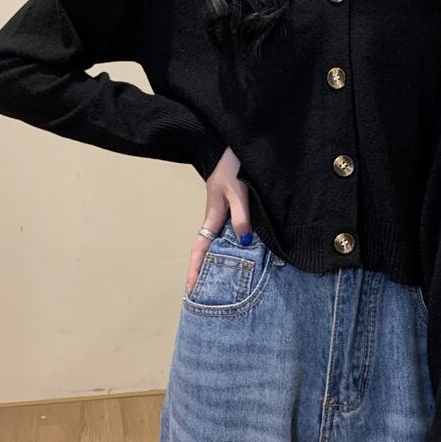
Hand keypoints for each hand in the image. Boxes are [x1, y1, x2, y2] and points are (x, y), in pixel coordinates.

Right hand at [185, 147, 251, 294]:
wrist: (239, 146)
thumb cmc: (234, 167)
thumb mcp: (238, 191)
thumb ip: (241, 216)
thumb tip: (244, 241)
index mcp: (213, 216)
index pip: (200, 248)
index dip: (195, 268)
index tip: (191, 288)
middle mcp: (218, 218)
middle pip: (210, 250)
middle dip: (208, 271)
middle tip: (210, 295)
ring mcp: (228, 214)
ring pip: (224, 243)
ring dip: (225, 261)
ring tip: (230, 283)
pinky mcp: (239, 209)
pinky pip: (237, 233)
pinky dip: (240, 247)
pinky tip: (250, 256)